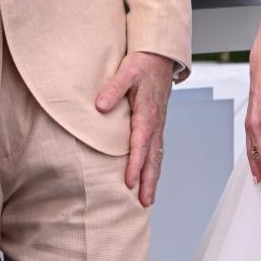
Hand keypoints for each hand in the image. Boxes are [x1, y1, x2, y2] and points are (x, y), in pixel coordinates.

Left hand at [96, 52, 175, 206]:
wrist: (160, 57)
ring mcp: (158, 126)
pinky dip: (153, 166)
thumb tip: (100, 106)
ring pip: (157, 156)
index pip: (141, 144)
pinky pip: (156, 150)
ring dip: (153, 178)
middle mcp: (156, 123)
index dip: (135, 164)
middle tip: (145, 203)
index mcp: (148, 114)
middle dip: (149, 181)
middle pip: (153, 158)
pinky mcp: (157, 125)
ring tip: (148, 199)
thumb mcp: (126, 72)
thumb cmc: (143, 64)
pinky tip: (149, 177)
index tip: (129, 182)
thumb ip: (112, 88)